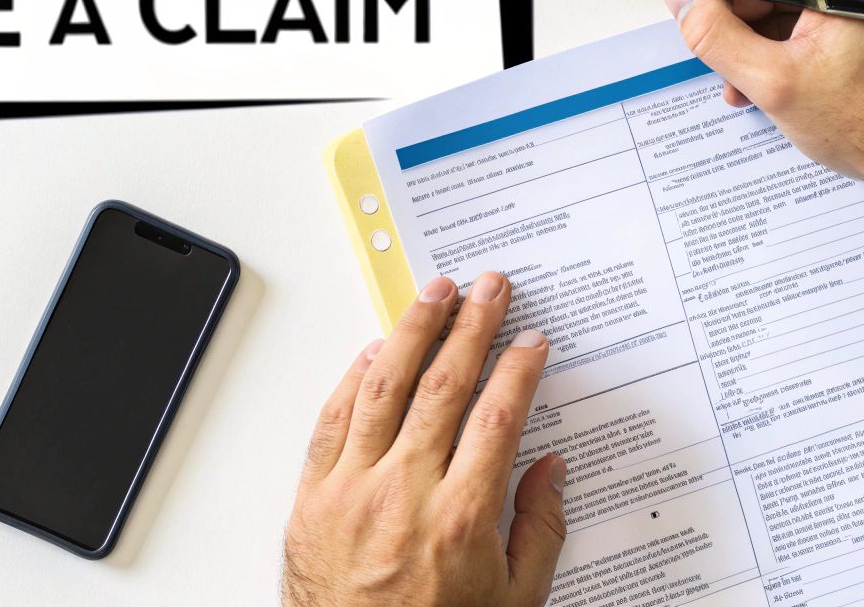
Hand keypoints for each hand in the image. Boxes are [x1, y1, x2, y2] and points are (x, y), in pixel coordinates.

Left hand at [282, 271, 567, 606]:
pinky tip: (375, 351)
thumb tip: (552, 470)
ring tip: (435, 294)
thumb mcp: (516, 600)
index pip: (498, 414)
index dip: (518, 367)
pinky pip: (333, 421)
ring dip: (413, 331)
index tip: (532, 339)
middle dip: (473, 325)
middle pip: (444, 385)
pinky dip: (355, 379)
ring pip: (383, 387)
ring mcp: (351, 492)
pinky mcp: (312, 500)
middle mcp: (404, 494)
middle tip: (491, 287)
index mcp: (461, 518)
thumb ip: (540, 530)